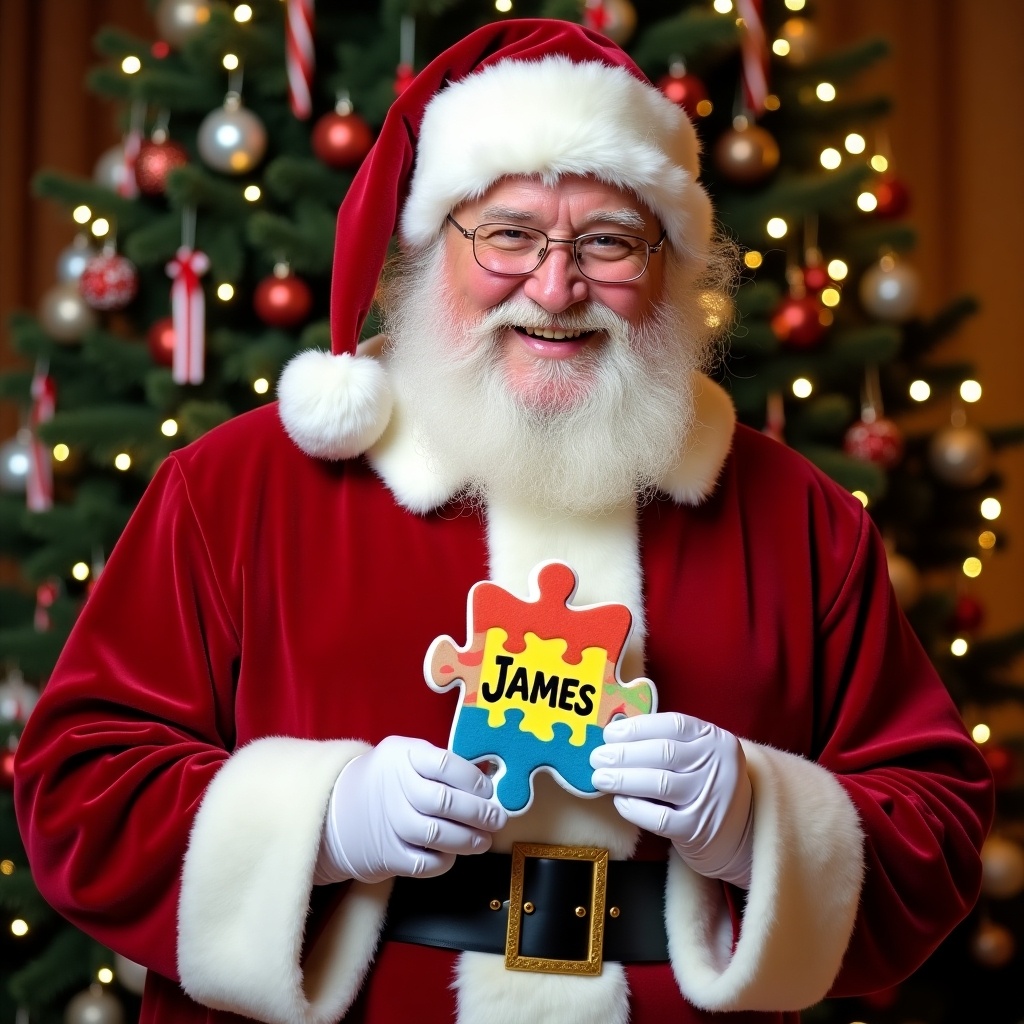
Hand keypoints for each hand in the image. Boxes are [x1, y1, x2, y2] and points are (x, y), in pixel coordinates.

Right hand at [316, 736, 507, 883]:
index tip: (489, 792)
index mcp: (402, 756)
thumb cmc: (386, 780)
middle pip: (444, 802)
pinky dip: (444, 860)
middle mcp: (394, 787)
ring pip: (437, 834)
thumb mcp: (406, 756)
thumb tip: (486, 783)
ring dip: (468, 840)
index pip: (446, 764)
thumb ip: (441, 765)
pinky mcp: (387, 853)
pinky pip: (424, 862)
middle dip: (479, 813)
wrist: (336, 809)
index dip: (474, 780)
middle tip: (497, 819)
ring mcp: (389, 821)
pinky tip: (452, 853)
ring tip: (483, 840)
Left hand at [590, 712, 753, 886]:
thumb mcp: (698, 755)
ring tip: (600, 778)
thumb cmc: (704, 783)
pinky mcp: (699, 829)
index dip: (637, 728)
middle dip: (624, 754)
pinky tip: (620, 801)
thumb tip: (616, 734)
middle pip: (663, 753)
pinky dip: (634, 808)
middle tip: (597, 757)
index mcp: (716, 739)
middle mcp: (718, 765)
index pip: (673, 725)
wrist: (740, 829)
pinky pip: (659, 818)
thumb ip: (668, 742)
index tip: (610, 733)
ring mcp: (710, 798)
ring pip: (659, 783)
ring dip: (623, 779)